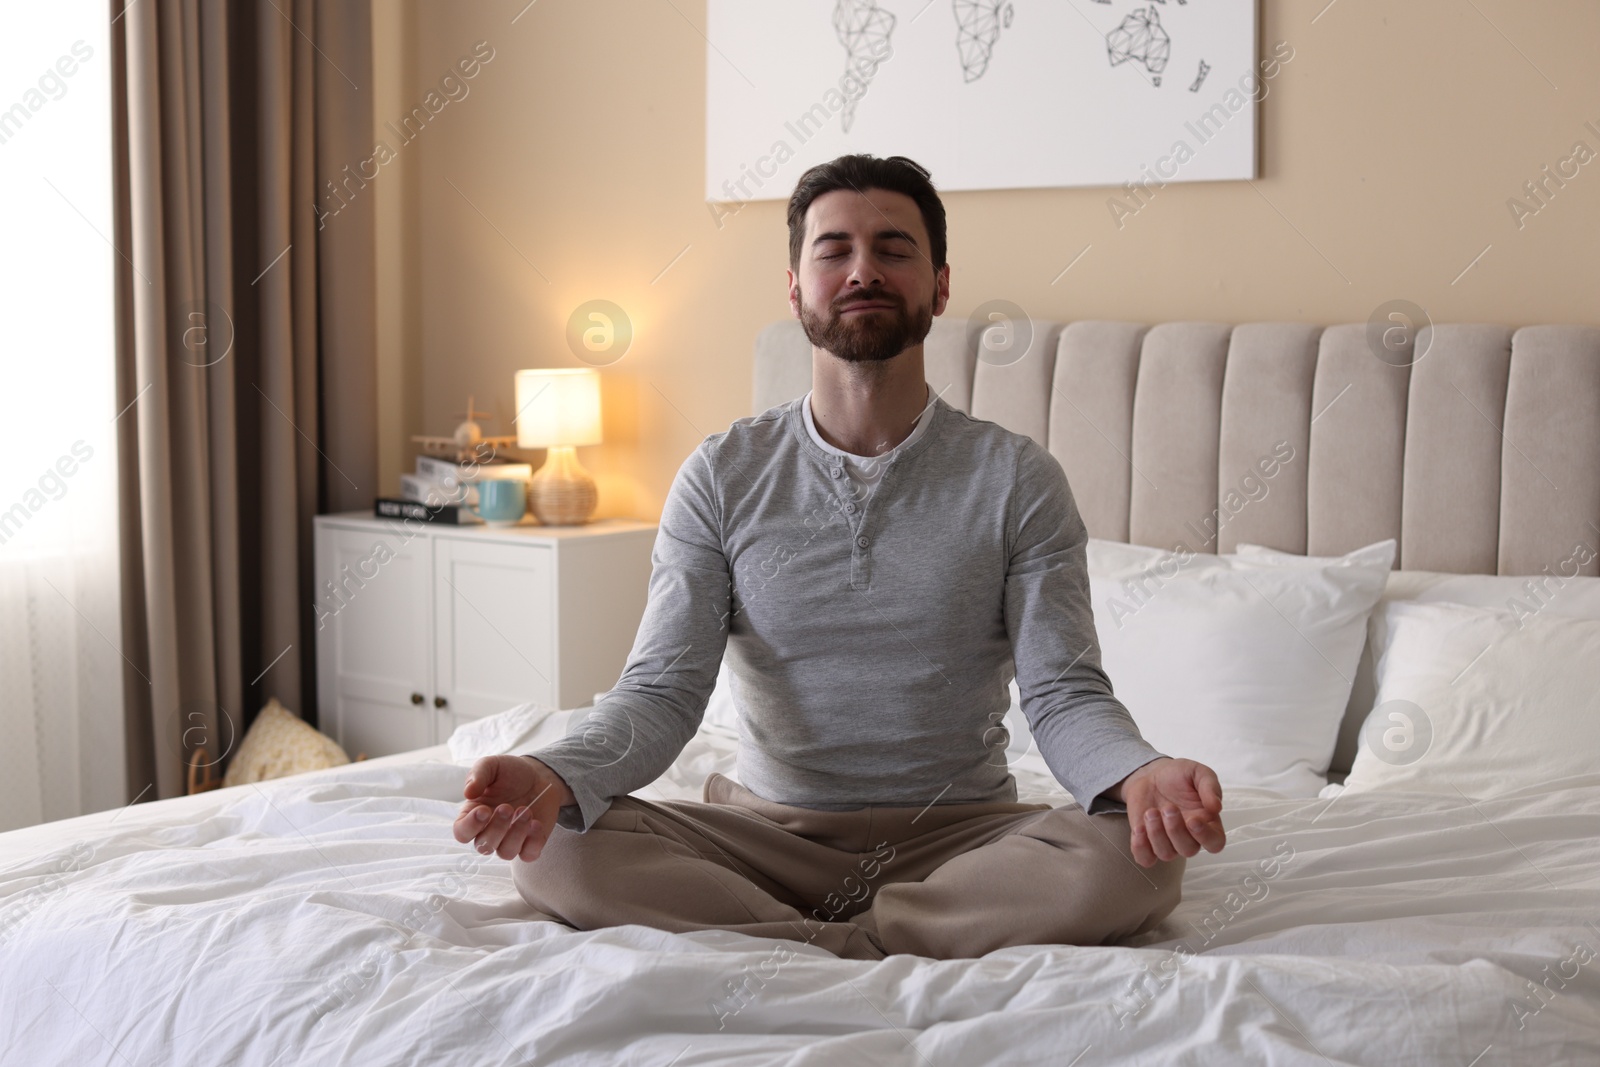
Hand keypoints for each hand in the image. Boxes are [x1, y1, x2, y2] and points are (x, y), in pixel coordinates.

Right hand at [452, 755, 574, 861]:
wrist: (539, 775)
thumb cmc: (510, 772)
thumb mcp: (492, 765)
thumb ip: (478, 775)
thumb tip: (468, 792)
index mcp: (473, 815)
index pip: (462, 833)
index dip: (470, 826)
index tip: (484, 810)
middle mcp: (489, 832)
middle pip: (484, 846)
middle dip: (496, 828)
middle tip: (508, 807)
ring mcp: (509, 840)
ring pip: (506, 853)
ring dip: (516, 834)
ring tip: (526, 812)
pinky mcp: (530, 843)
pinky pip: (528, 855)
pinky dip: (533, 842)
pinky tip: (536, 823)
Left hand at [1113, 757, 1225, 867]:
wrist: (1150, 776)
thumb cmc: (1178, 776)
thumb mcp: (1198, 772)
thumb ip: (1210, 786)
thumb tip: (1217, 806)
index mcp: (1207, 823)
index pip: (1215, 843)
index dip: (1205, 836)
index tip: (1193, 820)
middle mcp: (1190, 837)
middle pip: (1188, 850)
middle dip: (1176, 830)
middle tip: (1168, 807)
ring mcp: (1168, 843)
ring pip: (1166, 854)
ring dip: (1156, 834)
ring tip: (1150, 812)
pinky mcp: (1148, 844)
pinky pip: (1145, 859)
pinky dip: (1140, 848)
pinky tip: (1139, 828)